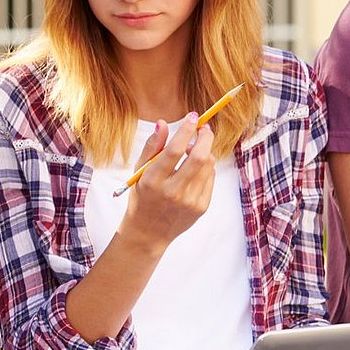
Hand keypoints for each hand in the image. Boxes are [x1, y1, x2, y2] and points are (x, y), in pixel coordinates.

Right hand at [123, 115, 216, 249]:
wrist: (148, 232)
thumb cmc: (142, 197)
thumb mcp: (139, 172)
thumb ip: (151, 147)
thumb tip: (163, 123)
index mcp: (153, 181)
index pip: (173, 151)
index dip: (186, 130)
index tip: (192, 116)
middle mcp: (172, 192)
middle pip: (199, 157)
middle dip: (205, 138)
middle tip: (204, 128)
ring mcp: (190, 201)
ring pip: (208, 166)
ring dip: (205, 152)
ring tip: (194, 150)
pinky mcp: (201, 207)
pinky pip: (210, 178)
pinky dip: (206, 168)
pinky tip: (195, 169)